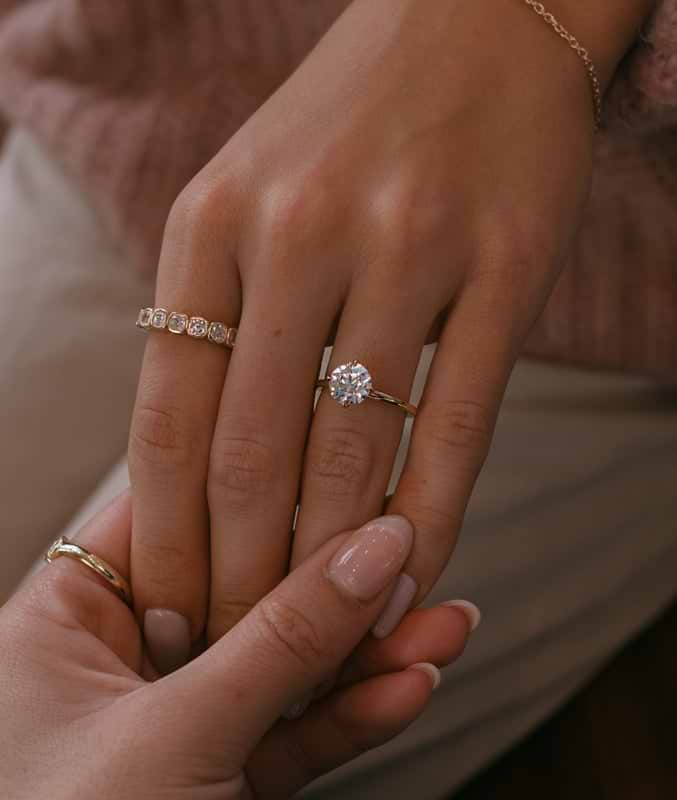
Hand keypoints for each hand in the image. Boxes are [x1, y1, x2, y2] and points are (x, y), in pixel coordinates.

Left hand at [0, 495, 473, 797]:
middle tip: (414, 561)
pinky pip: (292, 731)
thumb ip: (279, 642)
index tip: (344, 478)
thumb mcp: (172, 733)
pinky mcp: (219, 776)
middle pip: (247, 592)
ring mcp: (177, 718)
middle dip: (340, 586)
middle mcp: (123, 659)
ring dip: (369, 653)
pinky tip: (410, 685)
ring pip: (284, 667)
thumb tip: (373, 552)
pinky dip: (352, 714)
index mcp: (72, 620)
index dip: (262, 491)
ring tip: (443, 626)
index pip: (178, 518)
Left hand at [128, 0, 649, 658]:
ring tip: (321, 637)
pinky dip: (430, 519)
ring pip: (353, 455)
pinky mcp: (504, 270)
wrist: (472, 20)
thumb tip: (206, 466)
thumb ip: (216, 322)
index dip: (169, 540)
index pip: (171, 425)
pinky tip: (412, 575)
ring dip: (331, 566)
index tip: (176, 613)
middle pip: (254, 459)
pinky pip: (458, 428)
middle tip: (241, 649)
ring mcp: (407, 251)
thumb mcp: (246, 199)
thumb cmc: (347, 127)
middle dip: (242, 579)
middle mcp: (298, 237)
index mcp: (211, 225)